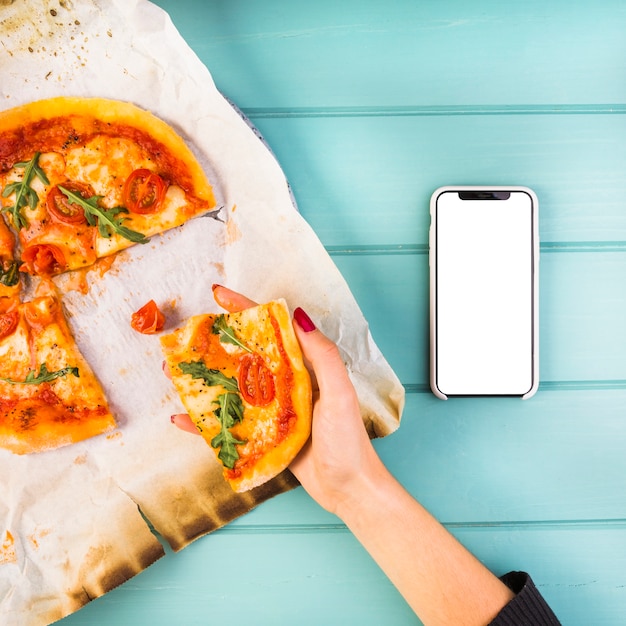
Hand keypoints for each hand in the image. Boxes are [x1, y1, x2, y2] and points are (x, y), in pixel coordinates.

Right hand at [169, 285, 379, 514]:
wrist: (348, 489)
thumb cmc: (349, 441)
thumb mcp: (340, 394)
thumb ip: (323, 356)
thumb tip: (298, 315)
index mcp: (303, 368)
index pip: (271, 331)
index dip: (246, 311)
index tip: (219, 296)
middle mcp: (285, 385)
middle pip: (244, 357)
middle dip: (214, 346)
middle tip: (184, 340)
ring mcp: (271, 411)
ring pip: (231, 389)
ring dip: (204, 381)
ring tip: (173, 373)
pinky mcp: (261, 436)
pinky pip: (228, 424)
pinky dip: (205, 422)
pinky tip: (182, 418)